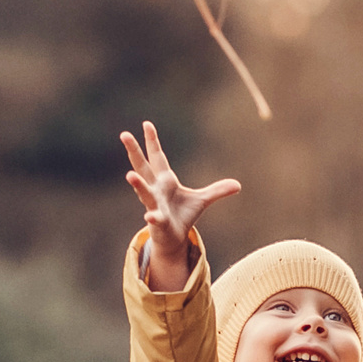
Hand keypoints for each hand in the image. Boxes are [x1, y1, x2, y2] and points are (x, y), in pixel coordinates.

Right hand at [122, 121, 239, 292]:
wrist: (174, 237)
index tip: (146, 124)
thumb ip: (217, 190)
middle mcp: (155, 189)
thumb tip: (238, 185)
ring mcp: (154, 204)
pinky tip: (150, 216)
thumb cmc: (183, 215)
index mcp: (165, 180)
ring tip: (129, 176)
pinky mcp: (158, 221)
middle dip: (134, 151)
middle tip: (124, 134)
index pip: (157, 157)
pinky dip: (153, 217)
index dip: (152, 141)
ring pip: (144, 192)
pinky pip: (155, 218)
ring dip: (137, 184)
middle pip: (142, 167)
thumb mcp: (202, 200)